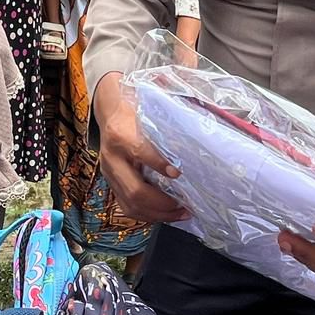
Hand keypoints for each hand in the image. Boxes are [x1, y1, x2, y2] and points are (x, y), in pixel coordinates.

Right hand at [93, 72, 188, 222]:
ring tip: (180, 214)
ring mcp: (108, 172)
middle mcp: (111, 156)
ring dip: (157, 214)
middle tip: (187, 206)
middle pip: (134, 190)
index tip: (178, 173)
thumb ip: (173, 108)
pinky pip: (126, 206)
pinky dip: (147, 214)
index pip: (139, 153)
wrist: (108, 104)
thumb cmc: (136, 103)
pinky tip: (166, 214)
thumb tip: (206, 112)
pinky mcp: (110, 181)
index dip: (158, 164)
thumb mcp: (151, 100)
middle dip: (163, 204)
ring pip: (129, 204)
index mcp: (121, 133)